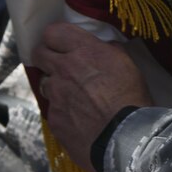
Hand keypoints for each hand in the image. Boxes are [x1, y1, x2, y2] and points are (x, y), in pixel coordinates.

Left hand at [32, 23, 153, 171]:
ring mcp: (56, 95)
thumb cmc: (132, 98)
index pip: (54, 32)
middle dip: (46, 57)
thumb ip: (109, 51)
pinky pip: (53, 109)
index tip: (62, 44)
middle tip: (59, 65)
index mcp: (84, 51)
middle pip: (39, 54)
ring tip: (74, 97)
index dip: (56, 37)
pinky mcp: (54, 119)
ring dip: (56, 87)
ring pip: (45, 84)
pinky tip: (78, 119)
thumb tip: (102, 47)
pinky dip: (63, 111)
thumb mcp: (127, 65)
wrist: (125, 139)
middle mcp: (64, 70)